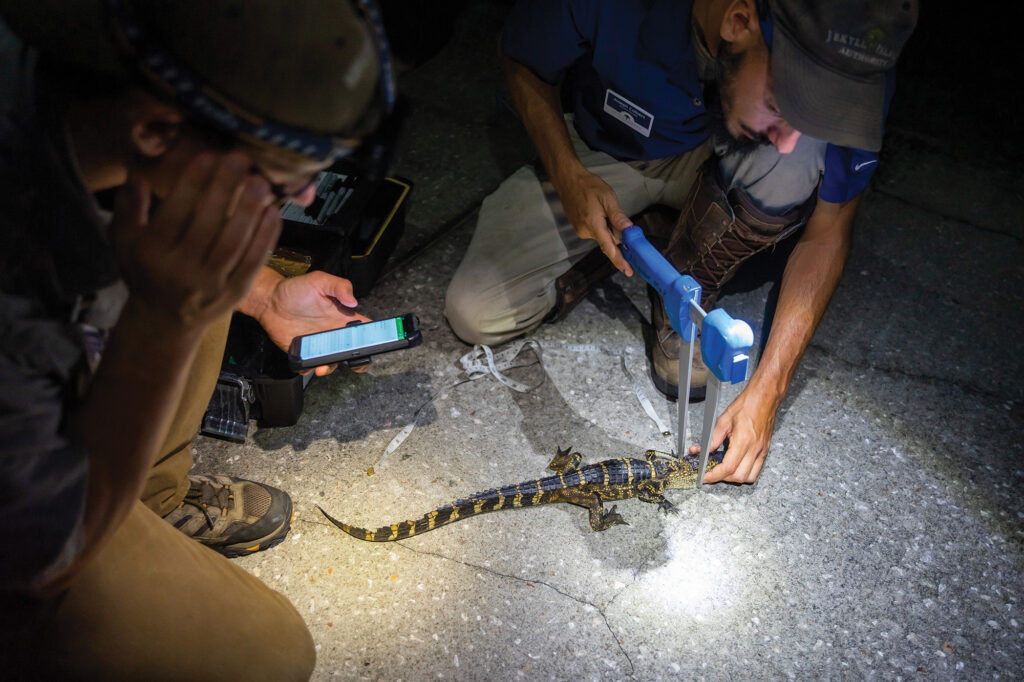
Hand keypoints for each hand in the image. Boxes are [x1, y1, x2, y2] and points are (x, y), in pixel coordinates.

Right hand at [111, 152, 280, 331]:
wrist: (165, 321)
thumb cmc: (146, 271)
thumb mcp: (125, 242)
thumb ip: (129, 207)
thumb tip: (137, 173)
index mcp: (152, 254)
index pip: (175, 214)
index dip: (193, 184)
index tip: (209, 156)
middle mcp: (181, 271)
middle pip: (208, 225)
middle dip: (225, 189)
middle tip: (241, 159)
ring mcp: (211, 285)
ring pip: (234, 243)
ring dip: (249, 210)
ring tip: (259, 182)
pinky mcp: (235, 293)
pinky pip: (253, 262)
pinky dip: (265, 237)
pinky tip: (272, 212)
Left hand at [256, 270, 370, 375]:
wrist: (270, 301)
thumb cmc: (295, 289)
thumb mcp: (320, 280)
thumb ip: (340, 286)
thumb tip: (353, 301)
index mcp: (343, 317)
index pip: (365, 329)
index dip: (374, 336)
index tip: (376, 341)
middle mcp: (333, 333)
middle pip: (353, 351)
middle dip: (358, 360)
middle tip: (353, 362)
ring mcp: (319, 344)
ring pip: (333, 362)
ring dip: (331, 366)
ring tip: (322, 366)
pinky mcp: (304, 351)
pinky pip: (310, 365)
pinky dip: (310, 368)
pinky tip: (307, 364)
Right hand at [554, 168, 634, 274]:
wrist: (568, 181)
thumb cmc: (589, 186)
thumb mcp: (607, 197)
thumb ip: (617, 216)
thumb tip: (628, 230)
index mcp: (594, 225)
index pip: (609, 248)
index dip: (619, 260)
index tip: (628, 271)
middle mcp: (586, 232)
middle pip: (607, 240)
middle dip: (616, 234)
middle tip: (616, 216)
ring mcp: (581, 231)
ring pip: (601, 235)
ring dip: (607, 226)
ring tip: (602, 207)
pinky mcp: (578, 228)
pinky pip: (595, 231)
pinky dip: (600, 224)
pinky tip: (597, 211)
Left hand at [693, 384, 778, 483]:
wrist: (765, 398)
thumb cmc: (746, 405)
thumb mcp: (724, 420)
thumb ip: (713, 439)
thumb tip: (702, 451)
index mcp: (743, 441)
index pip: (728, 467)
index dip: (715, 476)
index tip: (705, 477)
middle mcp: (754, 449)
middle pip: (739, 476)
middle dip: (723, 478)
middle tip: (712, 473)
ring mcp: (762, 451)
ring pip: (750, 477)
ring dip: (735, 478)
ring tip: (724, 470)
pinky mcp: (765, 451)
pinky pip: (756, 470)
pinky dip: (745, 473)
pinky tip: (736, 465)